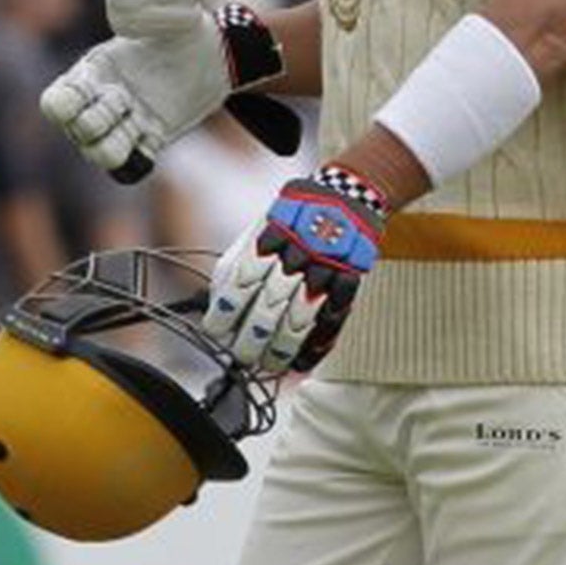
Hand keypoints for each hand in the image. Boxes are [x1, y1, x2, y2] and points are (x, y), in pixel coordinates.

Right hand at [40, 0, 281, 177]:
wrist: (215, 51)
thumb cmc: (181, 22)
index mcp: (95, 69)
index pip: (58, 100)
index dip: (62, 105)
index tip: (85, 95)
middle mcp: (104, 100)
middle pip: (77, 129)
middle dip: (93, 121)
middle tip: (120, 100)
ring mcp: (128, 122)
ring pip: (99, 152)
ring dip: (110, 147)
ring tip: (134, 123)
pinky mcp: (154, 137)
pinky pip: (134, 164)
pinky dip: (135, 163)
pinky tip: (148, 144)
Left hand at [203, 165, 386, 372]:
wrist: (341, 200)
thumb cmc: (290, 222)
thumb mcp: (254, 233)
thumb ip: (234, 268)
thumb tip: (216, 309)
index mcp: (266, 242)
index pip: (237, 288)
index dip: (225, 317)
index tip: (218, 334)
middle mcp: (294, 256)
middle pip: (267, 310)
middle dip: (251, 342)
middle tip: (244, 356)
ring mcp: (324, 270)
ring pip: (299, 321)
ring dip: (282, 350)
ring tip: (271, 364)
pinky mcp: (349, 281)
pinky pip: (332, 321)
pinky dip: (317, 346)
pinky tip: (303, 360)